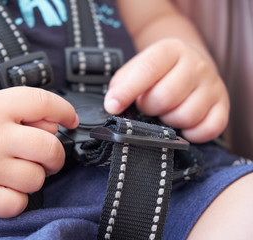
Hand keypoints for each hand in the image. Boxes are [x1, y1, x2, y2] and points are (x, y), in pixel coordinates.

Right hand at [0, 87, 77, 217]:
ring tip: (19, 171)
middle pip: (49, 147)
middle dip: (57, 155)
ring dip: (36, 177)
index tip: (70, 120)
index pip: (43, 102)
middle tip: (48, 156)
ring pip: (36, 178)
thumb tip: (53, 123)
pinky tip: (7, 189)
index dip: (64, 110)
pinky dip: (18, 200)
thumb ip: (17, 107)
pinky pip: (16, 204)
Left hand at [104, 38, 229, 142]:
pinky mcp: (223, 105)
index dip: (127, 91)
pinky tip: (182, 125)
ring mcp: (213, 85)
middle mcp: (196, 64)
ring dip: (168, 121)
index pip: (148, 70)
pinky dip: (191, 134)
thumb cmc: (157, 71)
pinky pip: (208, 129)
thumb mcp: (136, 68)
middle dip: (148, 108)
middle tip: (147, 105)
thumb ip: (121, 84)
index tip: (113, 107)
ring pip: (186, 116)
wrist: (190, 62)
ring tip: (165, 112)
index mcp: (170, 50)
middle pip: (166, 97)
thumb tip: (112, 105)